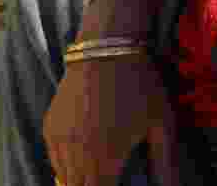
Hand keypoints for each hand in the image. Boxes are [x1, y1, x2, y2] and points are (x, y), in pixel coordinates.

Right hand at [44, 54, 178, 185]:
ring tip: (98, 173)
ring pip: (63, 178)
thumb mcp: (162, 123)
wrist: (108, 44)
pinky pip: (54, 159)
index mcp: (105, 157)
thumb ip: (166, 164)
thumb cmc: (141, 82)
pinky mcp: (49, 125)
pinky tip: (83, 159)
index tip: (120, 184)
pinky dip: (66, 166)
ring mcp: (58, 139)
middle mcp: (76, 152)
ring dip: (79, 180)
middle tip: (110, 178)